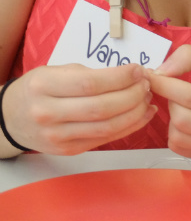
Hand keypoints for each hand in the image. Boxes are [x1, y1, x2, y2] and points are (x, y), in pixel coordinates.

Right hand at [1, 64, 154, 156]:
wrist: (10, 119)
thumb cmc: (39, 89)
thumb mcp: (55, 71)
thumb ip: (90, 74)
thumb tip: (132, 75)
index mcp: (44, 86)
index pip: (90, 83)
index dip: (121, 77)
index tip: (139, 70)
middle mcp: (48, 113)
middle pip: (102, 108)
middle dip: (133, 95)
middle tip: (147, 83)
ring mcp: (58, 136)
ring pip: (107, 127)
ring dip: (136, 112)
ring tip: (147, 98)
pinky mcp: (69, 150)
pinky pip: (106, 139)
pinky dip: (131, 126)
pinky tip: (143, 114)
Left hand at [148, 45, 190, 160]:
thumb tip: (160, 72)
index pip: (190, 97)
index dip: (164, 84)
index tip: (150, 75)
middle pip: (181, 118)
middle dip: (171, 100)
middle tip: (177, 88)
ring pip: (176, 136)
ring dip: (172, 117)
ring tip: (184, 104)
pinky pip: (178, 148)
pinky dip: (175, 131)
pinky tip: (186, 118)